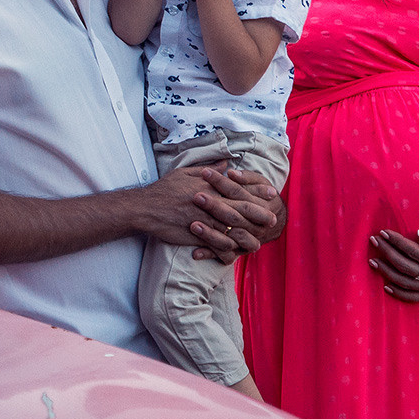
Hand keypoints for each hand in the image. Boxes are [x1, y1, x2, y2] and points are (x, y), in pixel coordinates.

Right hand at [140, 163, 279, 260]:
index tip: (271, 193)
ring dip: (247, 236)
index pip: (238, 188)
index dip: (256, 191)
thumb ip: (208, 170)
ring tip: (259, 241)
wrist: (145, 208)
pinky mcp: (196, 235)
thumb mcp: (185, 173)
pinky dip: (226, 250)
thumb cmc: (164, 189)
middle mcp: (209, 203)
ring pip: (231, 229)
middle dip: (258, 214)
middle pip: (240, 209)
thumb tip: (226, 165)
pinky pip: (215, 244)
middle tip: (273, 218)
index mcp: (209, 188)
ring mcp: (203, 220)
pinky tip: (235, 254)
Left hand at [370, 228, 418, 302]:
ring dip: (387, 272)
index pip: (413, 252)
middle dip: (386, 253)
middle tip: (373, 240)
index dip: (396, 241)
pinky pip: (415, 298)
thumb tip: (418, 234)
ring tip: (372, 261)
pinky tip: (387, 286)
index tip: (384, 232)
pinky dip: (400, 294)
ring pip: (406, 284)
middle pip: (405, 267)